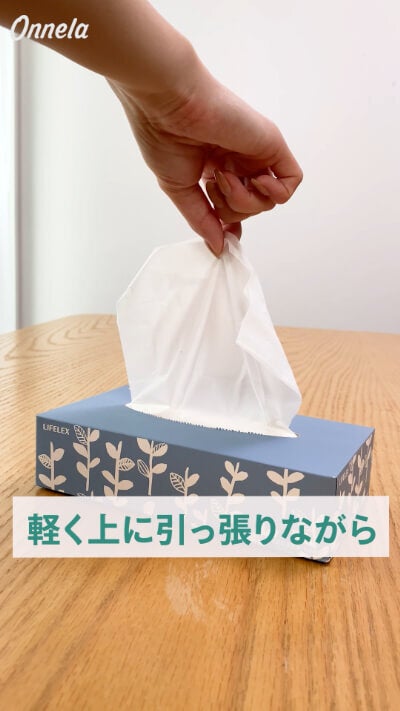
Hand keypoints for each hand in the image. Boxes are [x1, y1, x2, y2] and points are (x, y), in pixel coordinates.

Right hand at [110, 65, 302, 255]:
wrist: (169, 103)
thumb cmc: (163, 136)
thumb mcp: (179, 189)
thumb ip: (202, 220)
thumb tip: (218, 248)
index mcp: (213, 167)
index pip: (235, 206)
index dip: (230, 222)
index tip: (221, 232)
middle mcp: (237, 160)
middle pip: (251, 209)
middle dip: (231, 209)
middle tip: (212, 184)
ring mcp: (256, 153)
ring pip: (268, 202)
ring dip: (244, 200)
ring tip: (223, 176)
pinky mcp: (272, 145)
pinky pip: (291, 182)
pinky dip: (275, 193)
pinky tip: (254, 181)